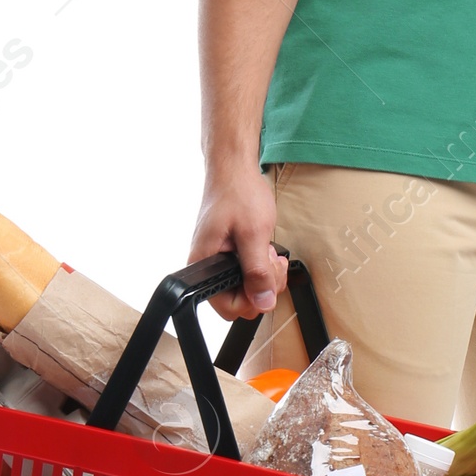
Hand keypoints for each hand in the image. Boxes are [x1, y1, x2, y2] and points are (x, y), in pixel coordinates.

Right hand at [190, 160, 289, 320]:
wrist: (234, 169)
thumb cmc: (238, 193)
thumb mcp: (253, 234)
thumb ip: (257, 271)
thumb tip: (263, 302)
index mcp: (205, 264)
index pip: (226, 307)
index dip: (251, 300)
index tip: (266, 282)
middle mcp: (208, 265)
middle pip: (239, 299)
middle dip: (262, 285)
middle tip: (270, 262)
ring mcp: (218, 259)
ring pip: (246, 287)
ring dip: (265, 274)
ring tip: (268, 252)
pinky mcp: (228, 253)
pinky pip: (246, 272)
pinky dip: (261, 264)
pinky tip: (265, 248)